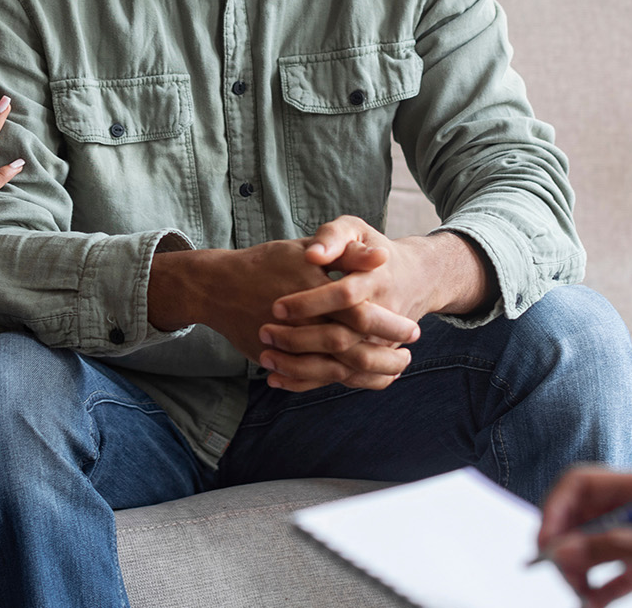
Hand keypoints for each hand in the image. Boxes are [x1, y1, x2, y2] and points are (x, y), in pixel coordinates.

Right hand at [150, 239, 419, 390]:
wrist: (218, 287)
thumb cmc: (266, 263)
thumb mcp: (306, 250)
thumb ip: (347, 255)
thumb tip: (382, 256)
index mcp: (314, 295)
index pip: (362, 316)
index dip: (390, 325)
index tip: (413, 330)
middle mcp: (302, 325)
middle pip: (352, 349)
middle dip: (385, 355)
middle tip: (408, 356)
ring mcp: (288, 347)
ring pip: (335, 370)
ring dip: (368, 373)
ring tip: (391, 371)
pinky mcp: (278, 360)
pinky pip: (313, 378)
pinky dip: (339, 381)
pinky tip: (357, 379)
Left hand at [265, 217, 482, 365]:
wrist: (414, 279)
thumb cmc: (370, 248)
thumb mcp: (356, 230)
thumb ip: (334, 237)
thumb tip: (314, 254)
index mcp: (376, 281)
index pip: (343, 295)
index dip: (309, 302)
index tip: (276, 306)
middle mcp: (383, 318)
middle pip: (341, 338)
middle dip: (300, 339)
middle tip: (265, 332)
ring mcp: (381, 345)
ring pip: (342, 368)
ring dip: (300, 367)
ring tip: (265, 357)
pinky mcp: (373, 362)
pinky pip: (344, 381)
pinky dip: (309, 383)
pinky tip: (277, 378)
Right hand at [538, 468, 631, 607]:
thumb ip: (615, 546)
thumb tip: (562, 550)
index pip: (580, 484)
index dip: (555, 509)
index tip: (544, 543)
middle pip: (578, 518)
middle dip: (563, 545)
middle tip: (561, 575)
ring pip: (588, 549)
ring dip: (577, 571)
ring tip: (581, 594)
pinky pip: (608, 576)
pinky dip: (595, 590)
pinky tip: (594, 603)